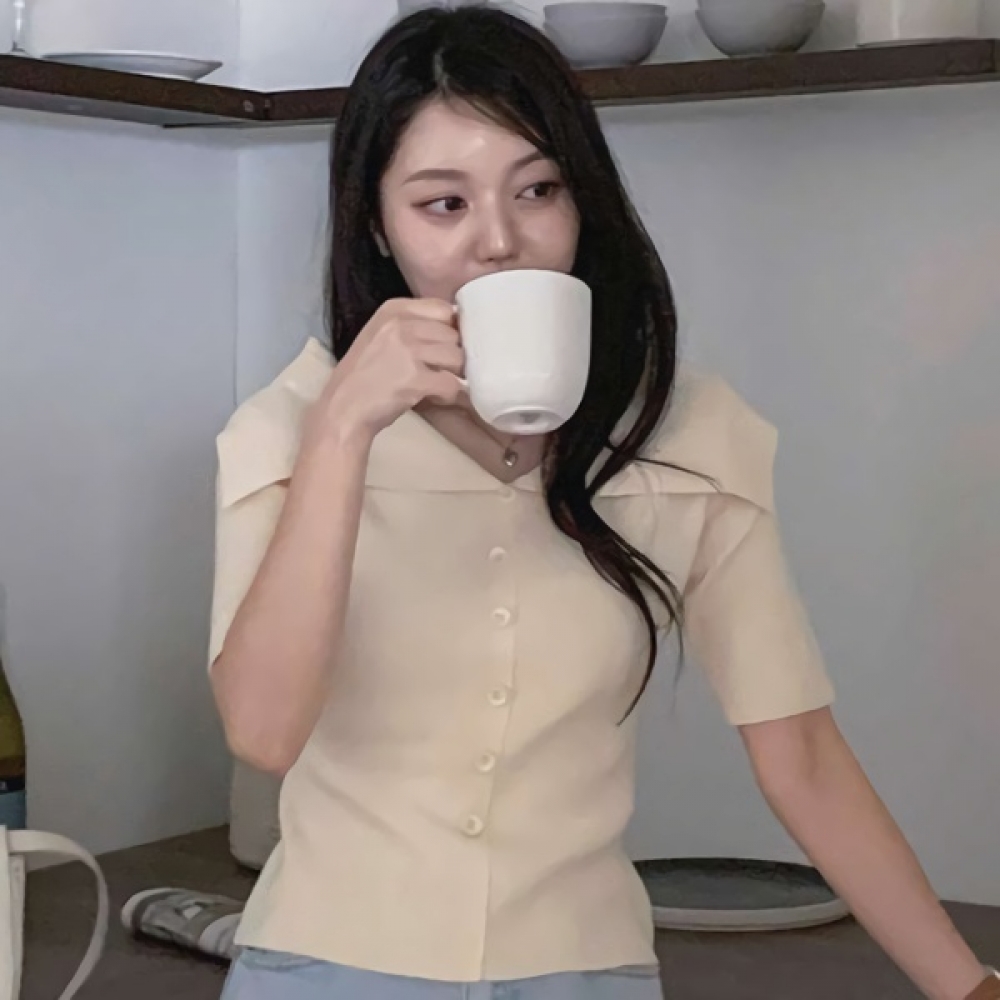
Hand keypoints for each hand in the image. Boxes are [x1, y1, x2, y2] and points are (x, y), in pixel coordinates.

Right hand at [308, 298, 464, 445]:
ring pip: (457, 358)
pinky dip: (448, 395)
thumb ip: (413, 326)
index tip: (439, 347)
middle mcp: (401, 324)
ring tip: (434, 385)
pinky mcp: (416, 379)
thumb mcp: (381, 336)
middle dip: (450, 355)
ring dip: (452, 375)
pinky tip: (434, 398)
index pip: (444, 309)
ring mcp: (408, 351)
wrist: (341, 410)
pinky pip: (452, 384)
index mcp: (393, 309)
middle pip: (453, 335)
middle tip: (436, 371)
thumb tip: (455, 327)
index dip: (449, 330)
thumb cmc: (362, 377)